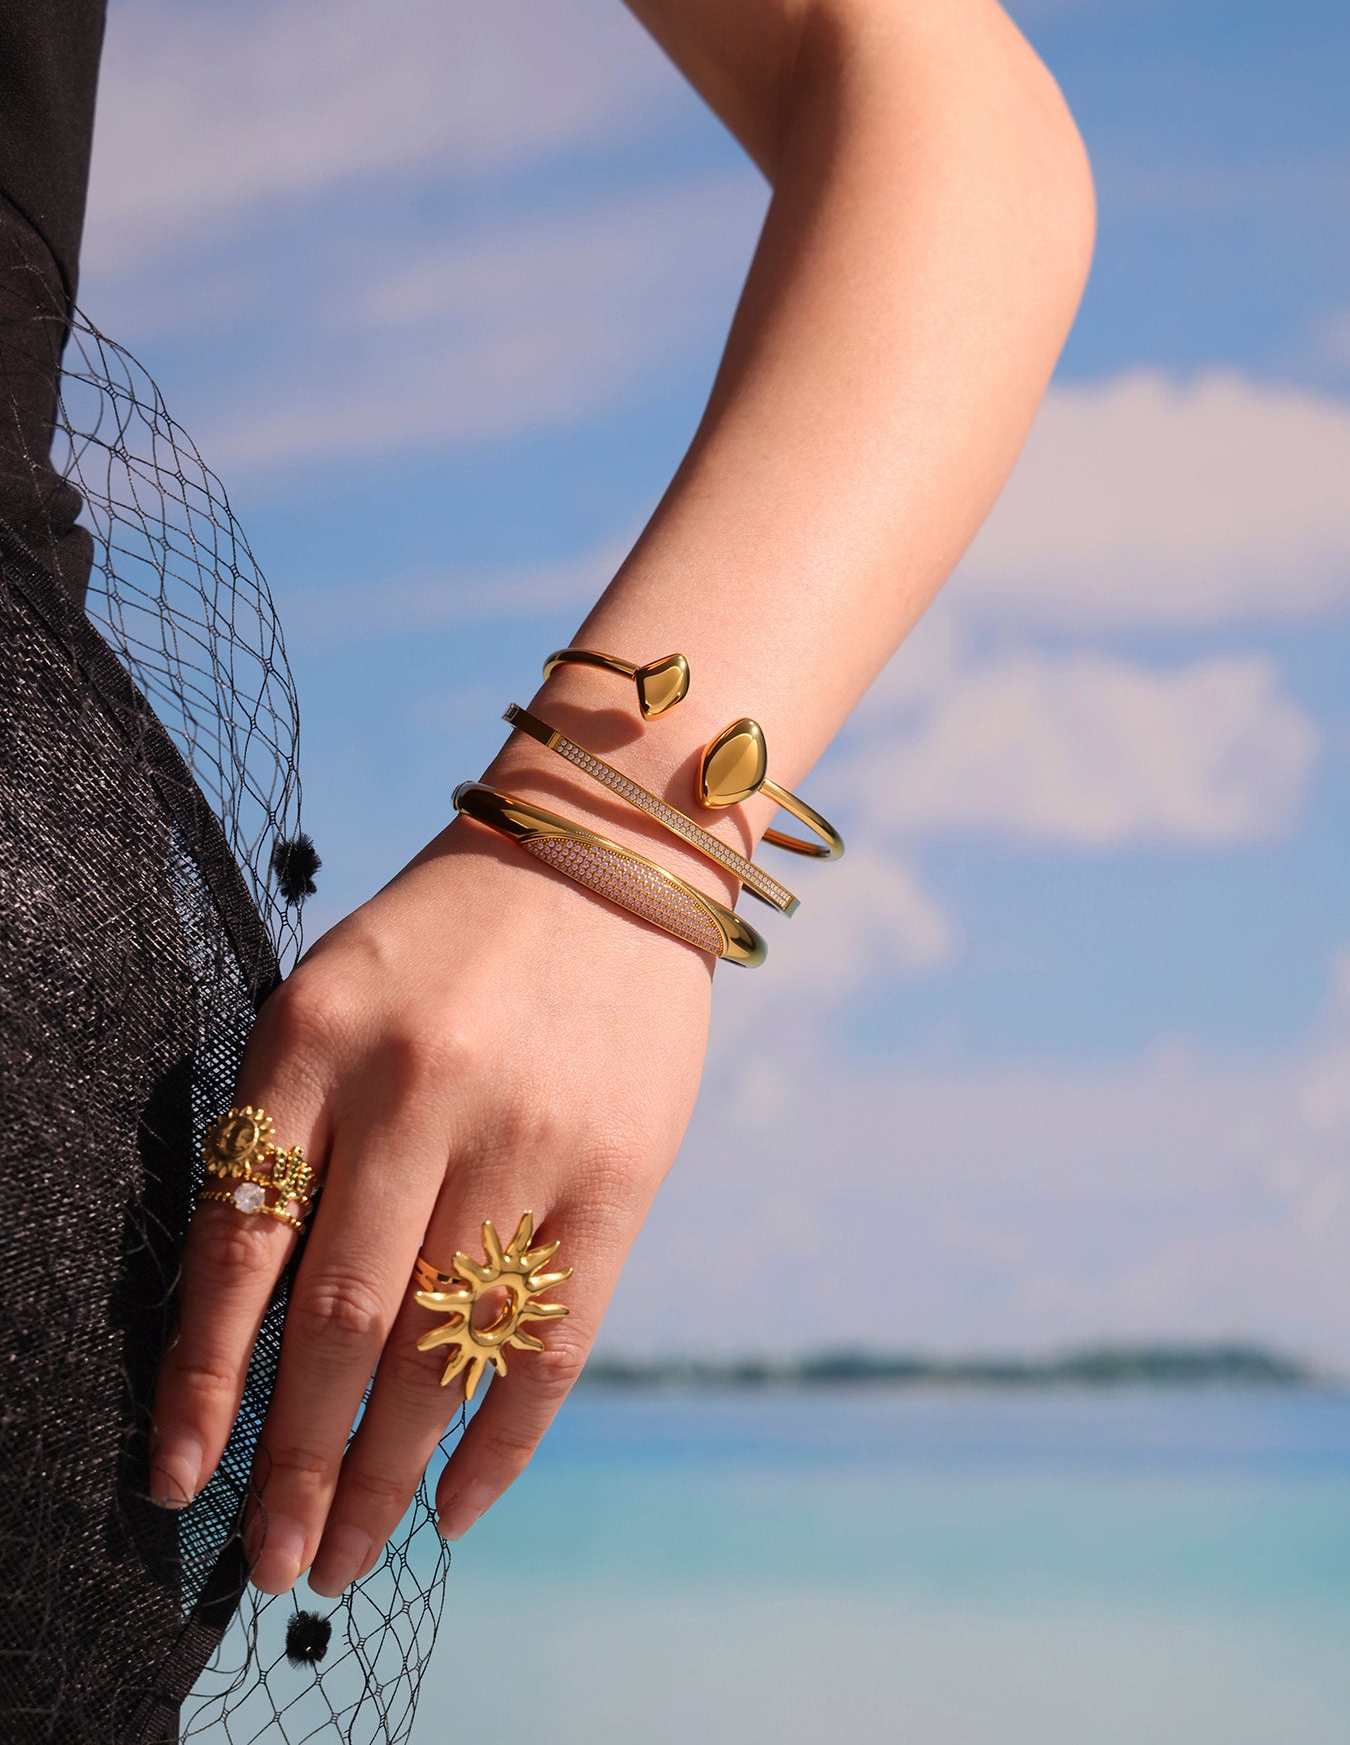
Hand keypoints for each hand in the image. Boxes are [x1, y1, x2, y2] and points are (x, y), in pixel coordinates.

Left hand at [148, 748, 713, 1596]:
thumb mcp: (329, 998)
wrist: (600, 856)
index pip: (239, 1241)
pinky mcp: (620, 1174)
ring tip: (344, 1559)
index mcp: (315, 1035)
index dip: (203, 1379)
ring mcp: (529, 1135)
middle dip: (295, 1463)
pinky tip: (458, 1508)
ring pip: (444, 1346)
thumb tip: (243, 1328)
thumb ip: (286, 1134)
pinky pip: (555, 1337)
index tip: (177, 1482)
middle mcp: (420, 1089)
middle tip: (271, 1565)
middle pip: (343, 1319)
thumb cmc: (443, 942)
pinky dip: (503, 1439)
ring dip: (386, 1474)